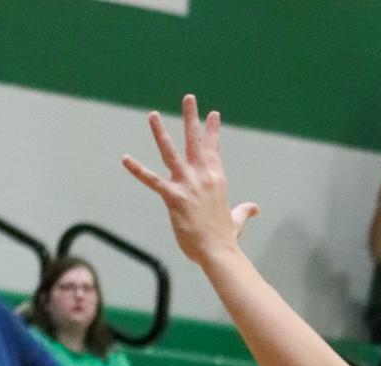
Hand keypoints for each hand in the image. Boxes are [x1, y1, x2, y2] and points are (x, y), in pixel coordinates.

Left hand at [123, 96, 258, 270]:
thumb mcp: (236, 220)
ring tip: (152, 115)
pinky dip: (138, 170)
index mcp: (216, 178)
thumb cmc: (225, 239)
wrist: (218, 252)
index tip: (213, 114)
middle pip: (195, 141)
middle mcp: (202, 176)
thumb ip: (243, 211)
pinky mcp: (174, 198)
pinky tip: (125, 159)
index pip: (213, 149)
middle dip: (192, 118)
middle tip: (189, 98)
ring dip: (160, 133)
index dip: (212, 130)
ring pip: (171, 152)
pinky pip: (152, 180)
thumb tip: (255, 208)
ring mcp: (187, 185)